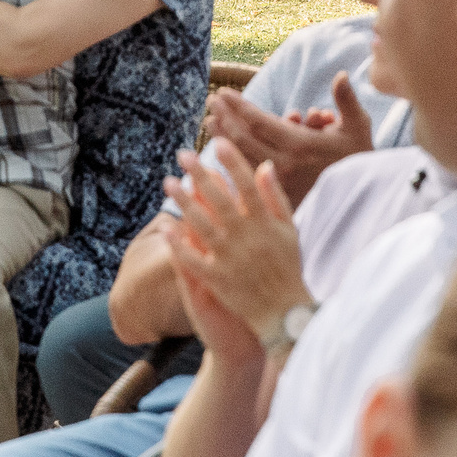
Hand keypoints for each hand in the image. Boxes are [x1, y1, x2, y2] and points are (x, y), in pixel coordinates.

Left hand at [165, 137, 309, 352]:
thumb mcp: (290, 231)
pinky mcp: (217, 280)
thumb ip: (276, 198)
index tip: (218, 142)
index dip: (232, 163)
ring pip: (202, 225)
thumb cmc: (288, 268)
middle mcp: (247, 238)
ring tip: (168, 182)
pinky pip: (193, 259)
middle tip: (182, 154)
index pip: (247, 186)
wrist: (284, 313)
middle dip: (200, 175)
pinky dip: (179, 243)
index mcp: (266, 224)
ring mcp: (230, 259)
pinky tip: (166, 226)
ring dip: (183, 202)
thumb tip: (264, 165)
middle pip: (220, 200)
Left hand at [201, 78, 370, 207]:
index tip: (223, 92)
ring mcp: (278, 182)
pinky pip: (247, 175)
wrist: (362, 198)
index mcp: (300, 145)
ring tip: (211, 120)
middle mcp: (284, 165)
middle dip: (225, 117)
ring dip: (224, 137)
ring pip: (242, 157)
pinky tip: (220, 151)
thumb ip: (346, 100)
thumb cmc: (358, 156)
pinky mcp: (276, 195)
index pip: (259, 122)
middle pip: (244, 139)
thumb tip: (341, 74)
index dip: (238, 106)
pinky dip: (231, 160)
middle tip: (212, 101)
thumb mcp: (357, 126)